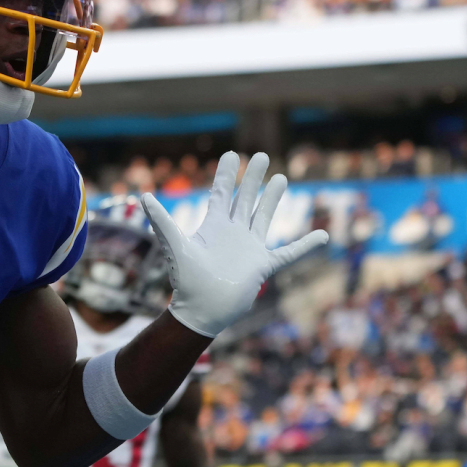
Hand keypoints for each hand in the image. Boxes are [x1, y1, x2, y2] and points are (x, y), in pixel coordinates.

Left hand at [142, 152, 327, 336]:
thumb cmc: (186, 282)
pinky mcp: (263, 266)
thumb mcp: (175, 247)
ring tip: (282, 178)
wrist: (202, 311)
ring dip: (273, 199)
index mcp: (214, 226)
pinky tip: (322, 235)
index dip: (226, 174)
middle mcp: (232, 233)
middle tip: (261, 156)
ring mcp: (249, 248)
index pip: (222, 193)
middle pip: (245, 199)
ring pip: (264, 217)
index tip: (231, 154)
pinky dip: (305, 245)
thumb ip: (162, 222)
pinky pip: (289, 253)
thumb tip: (143, 197)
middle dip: (252, 178)